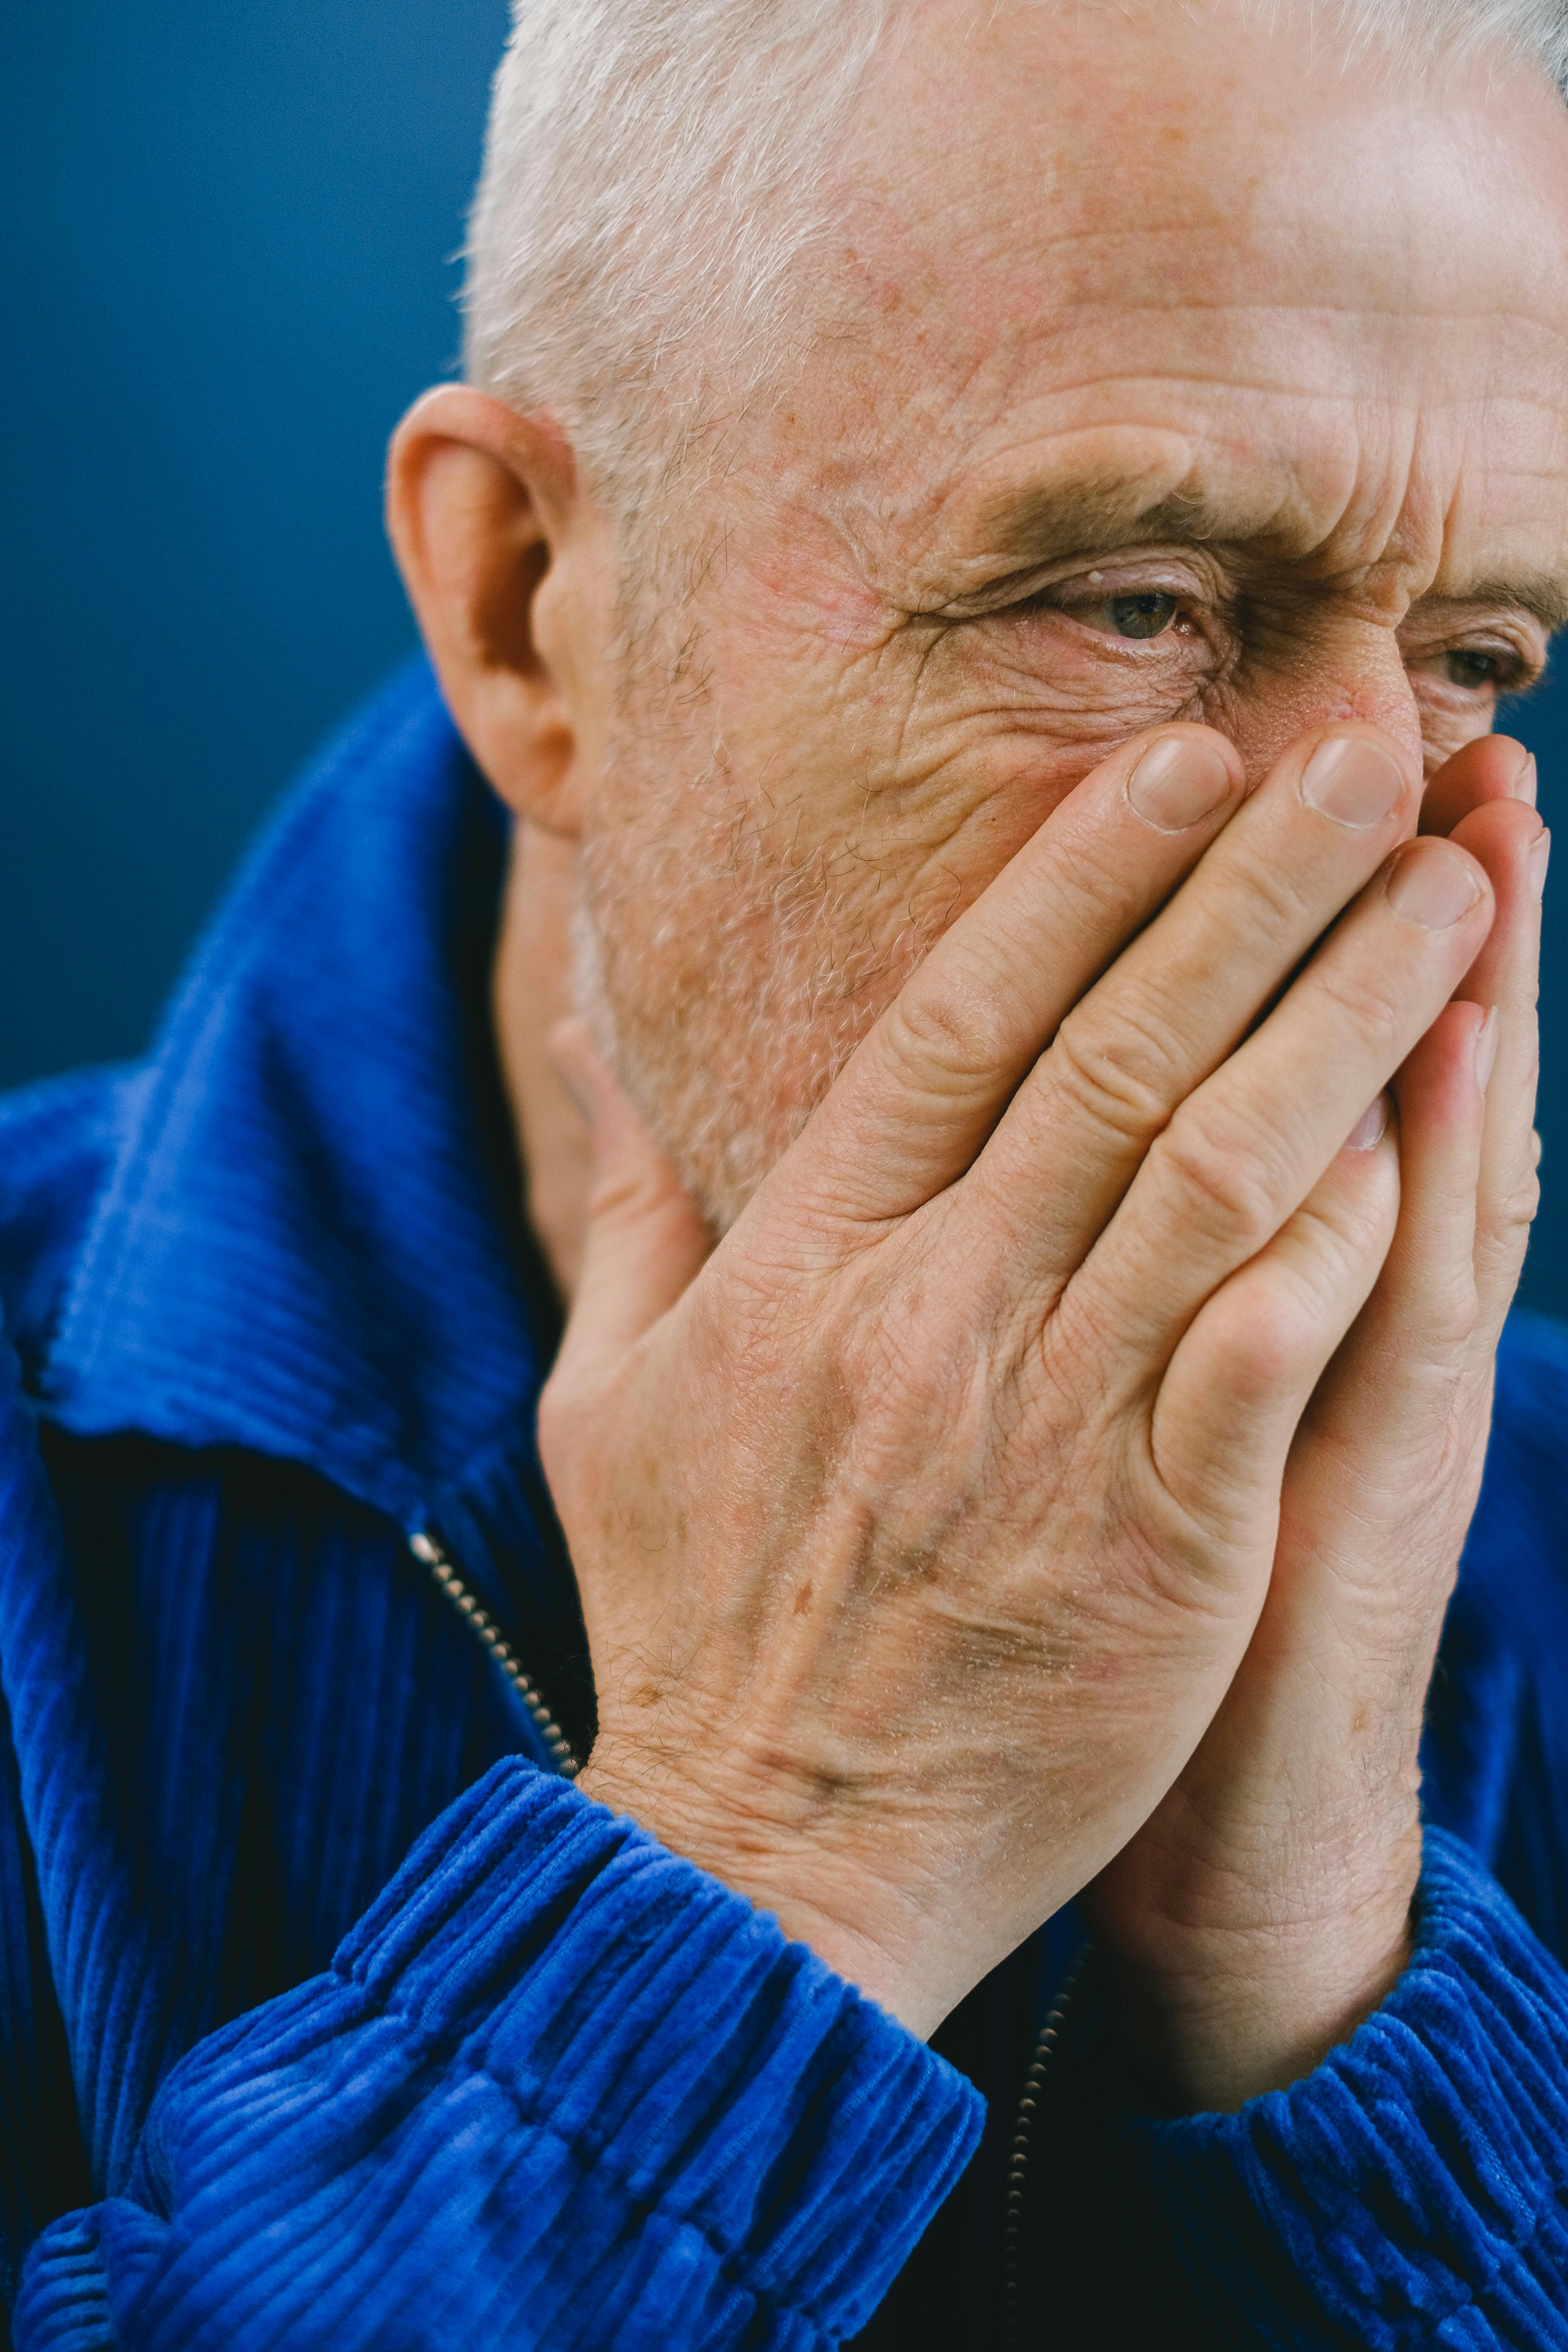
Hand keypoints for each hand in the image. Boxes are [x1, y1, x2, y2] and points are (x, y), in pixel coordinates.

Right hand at [541, 719, 1493, 2041]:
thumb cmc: (690, 1617)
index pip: (960, 1021)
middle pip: (1116, 1058)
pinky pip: (1273, 1355)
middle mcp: (934, 1319)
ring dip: (1344, 1024)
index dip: (1082, 877)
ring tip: (1450, 897)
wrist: (768, 1858)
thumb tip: (604, 1035)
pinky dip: (1350, 1234)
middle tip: (1368, 753)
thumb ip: (635, 1202)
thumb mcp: (609, 1397)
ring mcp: (1052, 1429)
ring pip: (1219, 1174)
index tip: (1185, 758)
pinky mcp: (1159, 1546)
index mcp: (806, 1268)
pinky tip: (1438, 1129)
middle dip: (1252, 891)